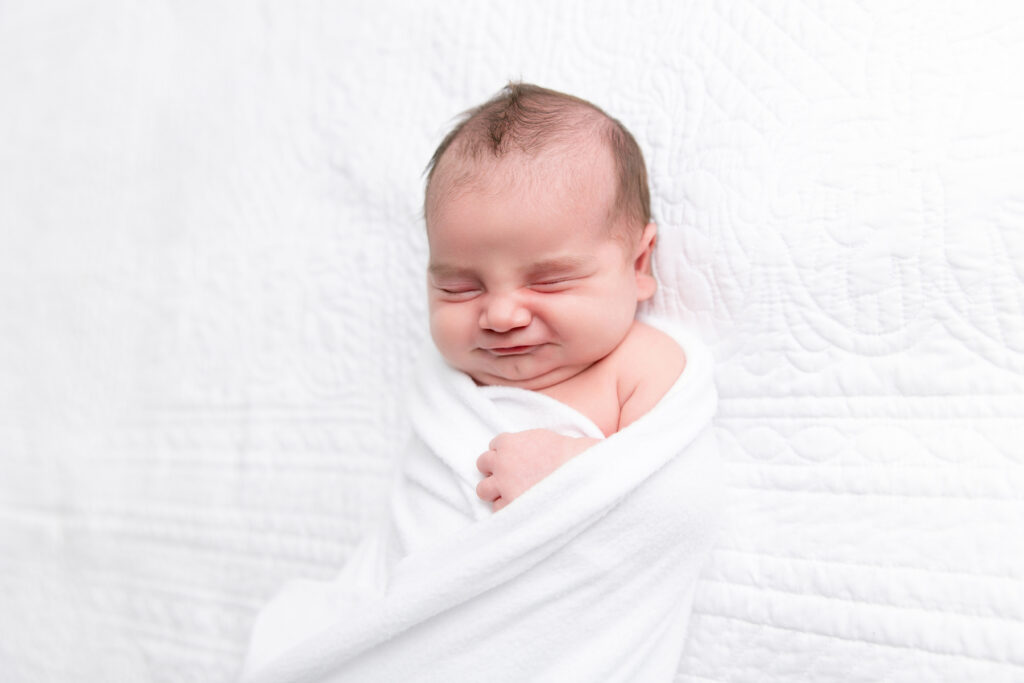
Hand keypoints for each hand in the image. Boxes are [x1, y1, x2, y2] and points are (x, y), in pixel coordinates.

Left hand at [475, 429, 599, 511]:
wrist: (582, 474)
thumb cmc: (569, 455)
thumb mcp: (541, 438)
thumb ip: (523, 444)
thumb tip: (517, 452)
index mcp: (509, 443)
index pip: (494, 446)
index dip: (505, 453)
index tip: (516, 460)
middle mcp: (502, 463)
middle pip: (482, 464)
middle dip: (494, 469)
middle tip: (509, 476)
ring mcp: (504, 486)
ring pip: (483, 489)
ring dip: (495, 490)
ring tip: (511, 493)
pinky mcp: (511, 506)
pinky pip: (497, 509)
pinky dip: (506, 508)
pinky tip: (520, 506)